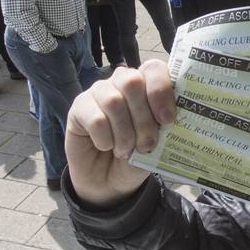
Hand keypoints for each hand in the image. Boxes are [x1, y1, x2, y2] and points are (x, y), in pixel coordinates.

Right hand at [65, 61, 175, 207]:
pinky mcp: (79, 107)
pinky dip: (105, 139)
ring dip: (124, 133)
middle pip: (132, 82)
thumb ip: (164, 127)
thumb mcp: (158, 144)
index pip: (153, 69)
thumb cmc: (137, 157)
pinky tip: (106, 147)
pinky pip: (95, 119)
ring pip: (113, 101)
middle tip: (147, 145)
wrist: (109, 180)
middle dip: (144, 118)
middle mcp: (121, 82)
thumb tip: (170, 119)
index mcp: (146, 84)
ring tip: (126, 151)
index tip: (167, 120)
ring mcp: (98, 92)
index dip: (161, 91)